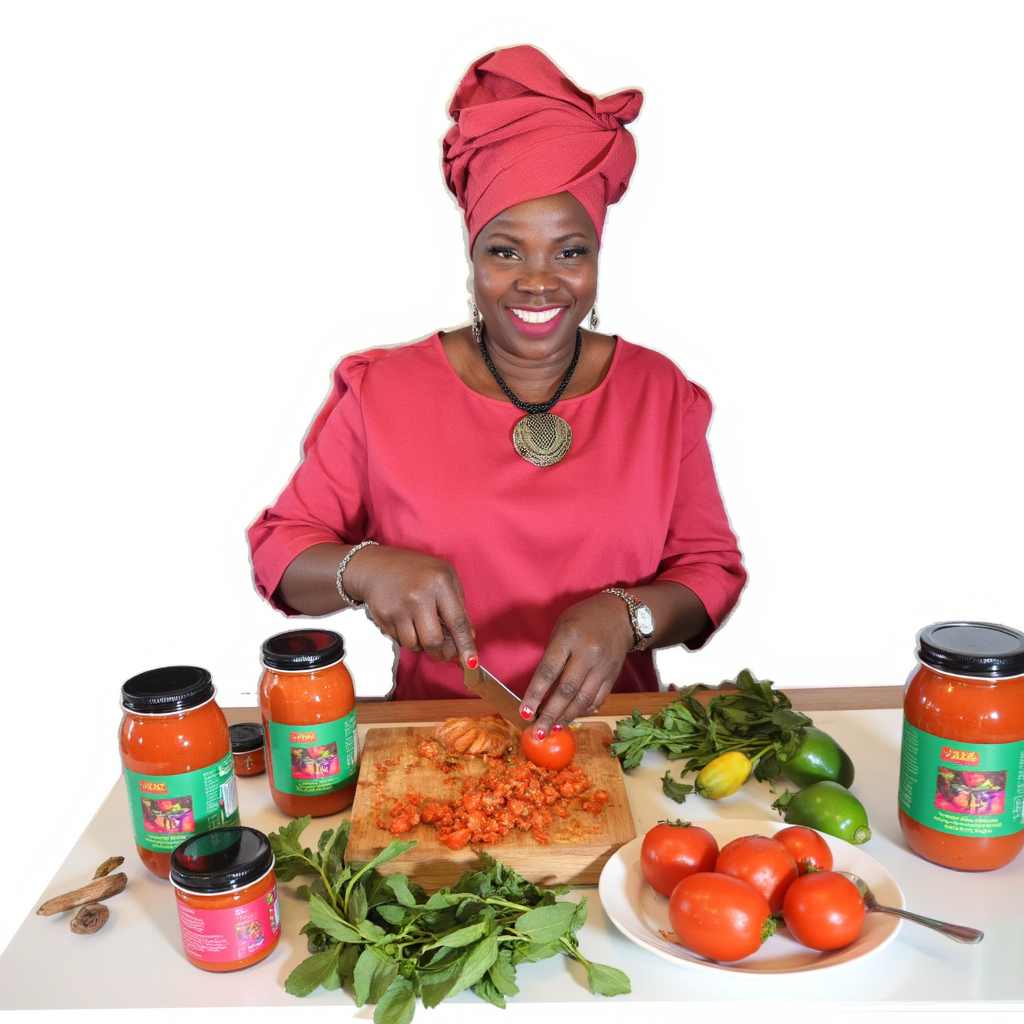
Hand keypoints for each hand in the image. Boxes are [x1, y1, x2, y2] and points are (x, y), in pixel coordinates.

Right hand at [343, 545, 476, 665]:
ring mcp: (399, 607)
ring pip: (416, 646)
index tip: (471, 663)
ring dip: (422, 645)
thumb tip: (469, 638)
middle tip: (444, 651)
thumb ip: (459, 606)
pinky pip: (401, 642)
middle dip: (441, 650)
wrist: (377, 567)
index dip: (465, 645)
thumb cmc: (417, 571)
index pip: (457, 621)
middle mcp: (418, 595)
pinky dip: (408, 639)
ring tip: (422, 628)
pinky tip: (407, 623)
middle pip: (434, 640)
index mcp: (439, 582)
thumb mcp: (445, 577)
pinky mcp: (384, 617)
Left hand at [520, 593, 633, 737]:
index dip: (535, 694)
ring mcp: (603, 666)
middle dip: (550, 714)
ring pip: (583, 699)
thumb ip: (551, 657)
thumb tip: (540, 692)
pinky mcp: (613, 676)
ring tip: (552, 729)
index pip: (548, 670)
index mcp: (569, 637)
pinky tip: (571, 718)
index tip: (524, 712)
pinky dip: (583, 712)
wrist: (619, 616)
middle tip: (538, 732)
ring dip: (566, 717)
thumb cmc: (582, 621)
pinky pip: (597, 699)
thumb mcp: (561, 629)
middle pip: (567, 690)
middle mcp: (588, 653)